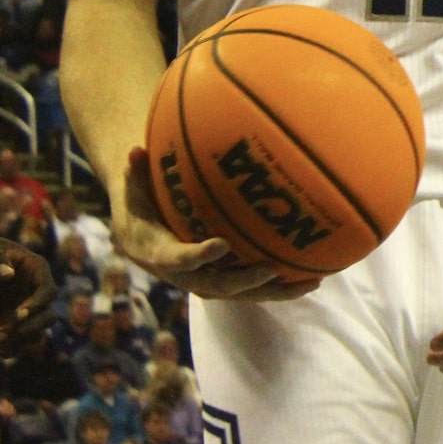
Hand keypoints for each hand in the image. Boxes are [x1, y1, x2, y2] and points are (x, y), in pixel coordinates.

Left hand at [0, 230, 56, 352]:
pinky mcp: (11, 321)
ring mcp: (25, 308)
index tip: (16, 315)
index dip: (36, 305)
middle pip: (48, 316)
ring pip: (34, 334)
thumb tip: (8, 275)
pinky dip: (6, 348)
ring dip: (16, 343)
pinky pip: (17, 340)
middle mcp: (36, 291)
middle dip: (27, 329)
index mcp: (37, 270)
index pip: (48, 292)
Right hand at [111, 148, 317, 301]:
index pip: (174, 258)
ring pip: (235, 293)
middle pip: (211, 285)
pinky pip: (247, 289)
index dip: (196, 255)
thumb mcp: (132, 185)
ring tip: (308, 284)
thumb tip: (135, 150)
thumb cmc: (140, 197)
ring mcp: (199, 280)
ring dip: (270, 292)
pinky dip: (275, 288)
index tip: (221, 245)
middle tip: (270, 269)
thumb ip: (136, 170)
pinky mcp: (217, 280)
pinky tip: (310, 280)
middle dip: (241, 280)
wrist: (138, 227)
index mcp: (153, 251)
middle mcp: (177, 273)